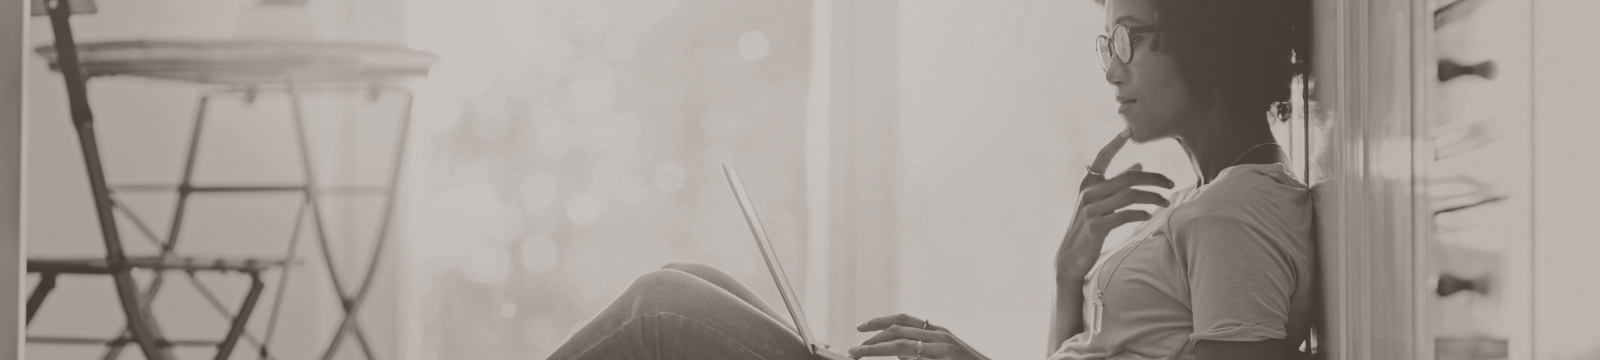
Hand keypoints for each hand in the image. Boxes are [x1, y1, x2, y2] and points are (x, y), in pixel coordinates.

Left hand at [849, 314, 988, 359]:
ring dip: (876, 350)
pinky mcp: (945, 359)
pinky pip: (914, 357)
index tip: (861, 327)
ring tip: (858, 355)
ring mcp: (943, 349)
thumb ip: (921, 351)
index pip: (903, 319)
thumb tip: (899, 354)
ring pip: (901, 345)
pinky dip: (898, 358)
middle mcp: (940, 336)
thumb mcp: (943, 354)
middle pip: (897, 329)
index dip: (879, 321)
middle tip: (853, 349)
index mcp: (937, 332)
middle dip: (872, 338)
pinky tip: (885, 359)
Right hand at [1055, 131, 1173, 276]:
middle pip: (1129, 178)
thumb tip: (1139, 165)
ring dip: (1154, 198)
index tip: (1127, 131)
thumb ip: (1116, 183)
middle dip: (1155, 179)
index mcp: (1088, 183)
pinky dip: (1141, 213)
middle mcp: (1088, 193)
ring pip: (1131, 195)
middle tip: (1171, 184)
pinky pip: (1126, 214)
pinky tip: (1150, 215)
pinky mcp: (1096, 226)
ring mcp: (1091, 209)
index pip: (1102, 158)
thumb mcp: (1099, 201)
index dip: (1114, 144)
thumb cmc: (1089, 226)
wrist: (1070, 256)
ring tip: (1166, 202)